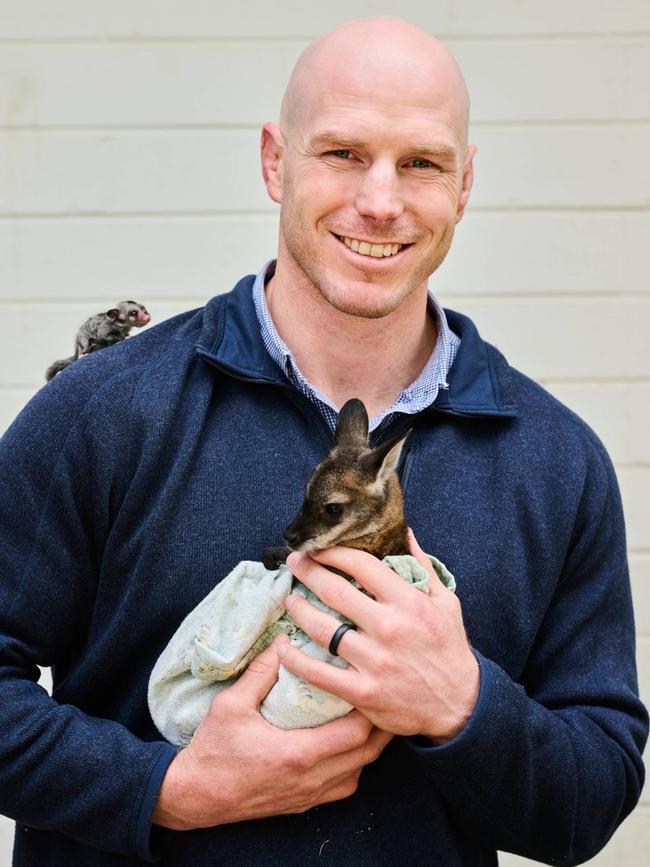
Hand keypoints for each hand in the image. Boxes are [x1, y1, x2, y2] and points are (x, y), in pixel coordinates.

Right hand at [153, 636, 392, 829]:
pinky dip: (355, 765)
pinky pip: (344, 786)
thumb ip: (261, 672)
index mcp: (298, 754)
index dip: (370, 707)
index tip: (372, 682)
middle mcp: (311, 779)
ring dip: (370, 746)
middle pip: (366, 753)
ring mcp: (310, 795)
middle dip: (380, 725)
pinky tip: (348, 746)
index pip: (354, 732)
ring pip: (359, 772)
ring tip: (372, 716)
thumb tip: (284, 641)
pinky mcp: (304, 803)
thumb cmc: (213, 750)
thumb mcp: (231, 704)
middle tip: (383, 695)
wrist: (196, 796)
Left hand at [278, 529, 479, 742]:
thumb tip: (406, 533)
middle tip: (294, 562)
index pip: (361, 565)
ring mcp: (374, 661)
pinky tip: (283, 646)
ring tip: (290, 600)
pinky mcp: (363, 692)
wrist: (460, 705)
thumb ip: (424, 566)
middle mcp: (389, 627)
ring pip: (321, 628)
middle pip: (335, 591)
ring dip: (298, 610)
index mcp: (408, 602)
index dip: (334, 552)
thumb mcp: (446, 602)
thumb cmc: (450, 649)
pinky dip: (295, 658)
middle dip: (308, 571)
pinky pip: (319, 672)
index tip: (319, 547)